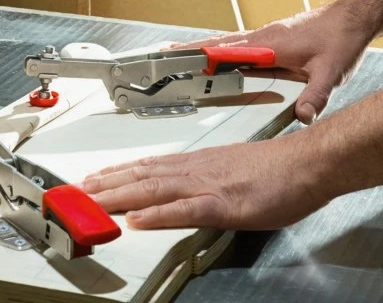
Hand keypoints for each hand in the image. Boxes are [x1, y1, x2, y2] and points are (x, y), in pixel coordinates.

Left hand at [78, 134, 333, 229]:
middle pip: (139, 177)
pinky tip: (137, 220)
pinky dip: (157, 214)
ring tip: (91, 201)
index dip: (115, 174)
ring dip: (118, 196)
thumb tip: (181, 188)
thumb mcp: (228, 169)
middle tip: (76, 192)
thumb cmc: (273, 167)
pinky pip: (184, 209)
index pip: (144, 167)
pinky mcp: (223, 203)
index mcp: (194, 164)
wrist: (306, 162)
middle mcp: (192, 170)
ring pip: (152, 189)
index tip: (92, 179)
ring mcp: (205, 185)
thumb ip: (201, 178)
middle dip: (104, 185)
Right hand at [175, 2, 371, 123]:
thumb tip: (303, 117)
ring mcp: (263, 36)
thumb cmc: (342, 39)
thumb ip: (315, 96)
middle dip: (189, 49)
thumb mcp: (332, 72)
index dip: (203, 57)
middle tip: (164, 53)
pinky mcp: (268, 38)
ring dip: (199, 47)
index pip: (228, 50)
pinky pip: (234, 43)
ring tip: (176, 52)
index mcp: (270, 45)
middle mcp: (262, 37)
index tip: (180, 60)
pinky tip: (211, 55)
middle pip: (217, 44)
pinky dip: (216, 48)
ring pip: (223, 42)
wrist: (353, 17)